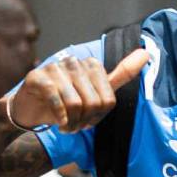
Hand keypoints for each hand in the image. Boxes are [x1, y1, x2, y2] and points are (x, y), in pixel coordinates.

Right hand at [7, 48, 149, 132]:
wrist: (30, 109)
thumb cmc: (64, 101)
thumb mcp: (95, 91)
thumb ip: (121, 75)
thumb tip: (146, 52)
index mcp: (91, 65)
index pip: (108, 100)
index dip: (98, 117)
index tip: (88, 120)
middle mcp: (74, 62)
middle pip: (93, 103)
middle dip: (84, 121)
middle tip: (74, 124)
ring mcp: (55, 68)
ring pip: (75, 104)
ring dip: (71, 123)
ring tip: (65, 124)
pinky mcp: (37, 77)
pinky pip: (57, 101)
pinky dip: (59, 117)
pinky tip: (56, 122)